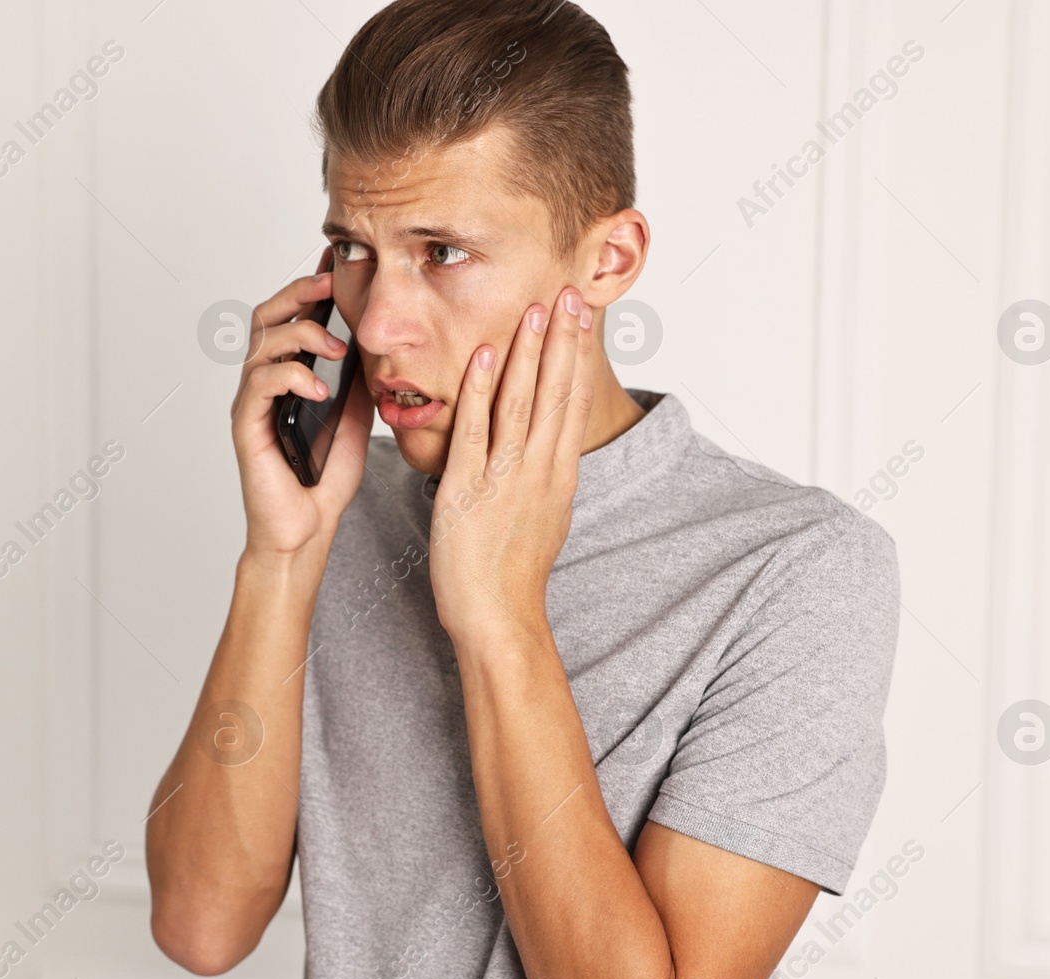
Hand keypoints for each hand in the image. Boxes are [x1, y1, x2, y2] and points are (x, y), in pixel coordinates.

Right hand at [229, 246, 374, 559]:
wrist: (307, 528)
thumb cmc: (325, 477)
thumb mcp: (356, 414)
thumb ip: (357, 377)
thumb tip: (377, 339)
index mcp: (289, 374)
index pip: (290, 315)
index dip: (309, 285)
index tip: (337, 261)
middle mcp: (264, 382)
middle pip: (265, 316)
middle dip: (297, 292)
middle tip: (329, 282)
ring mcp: (253, 402)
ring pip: (261, 343)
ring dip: (300, 334)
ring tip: (334, 346)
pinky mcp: (247, 426)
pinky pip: (260, 384)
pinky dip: (291, 376)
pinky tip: (318, 387)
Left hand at [428, 286, 594, 644]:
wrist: (498, 616)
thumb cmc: (511, 572)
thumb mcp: (543, 514)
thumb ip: (543, 473)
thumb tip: (547, 445)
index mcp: (559, 474)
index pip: (572, 400)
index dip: (577, 354)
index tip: (581, 314)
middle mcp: (540, 469)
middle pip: (556, 392)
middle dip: (562, 339)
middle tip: (568, 292)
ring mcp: (506, 477)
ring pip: (521, 401)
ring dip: (528, 352)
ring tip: (535, 308)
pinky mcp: (468, 489)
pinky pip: (475, 429)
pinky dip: (480, 390)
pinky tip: (483, 354)